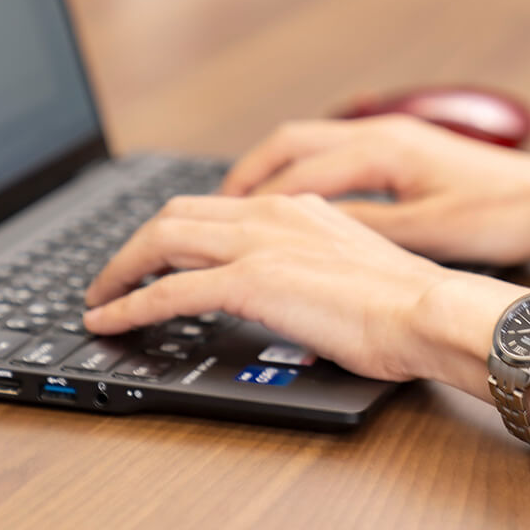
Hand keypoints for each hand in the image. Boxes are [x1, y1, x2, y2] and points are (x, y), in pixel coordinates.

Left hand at [83, 193, 519, 384]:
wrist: (430, 311)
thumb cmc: (408, 302)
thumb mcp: (352, 265)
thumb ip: (313, 261)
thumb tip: (291, 282)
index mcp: (295, 208)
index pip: (215, 207)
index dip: (173, 229)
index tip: (153, 254)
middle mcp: (270, 214)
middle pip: (176, 215)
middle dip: (134, 245)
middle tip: (113, 274)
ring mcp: (258, 244)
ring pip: (162, 241)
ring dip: (121, 269)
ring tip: (98, 297)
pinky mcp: (250, 282)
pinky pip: (169, 292)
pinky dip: (130, 305)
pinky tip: (109, 321)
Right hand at [219, 115, 529, 264]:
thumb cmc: (505, 213)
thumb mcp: (433, 232)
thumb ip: (369, 229)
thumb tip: (310, 234)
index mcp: (384, 150)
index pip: (296, 172)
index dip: (252, 201)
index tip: (217, 225)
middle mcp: (380, 133)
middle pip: (288, 143)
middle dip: (244, 175)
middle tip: (210, 210)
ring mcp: (390, 135)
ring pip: (307, 143)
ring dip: (268, 171)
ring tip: (237, 208)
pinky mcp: (402, 149)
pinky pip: (331, 152)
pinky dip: (299, 174)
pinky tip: (292, 202)